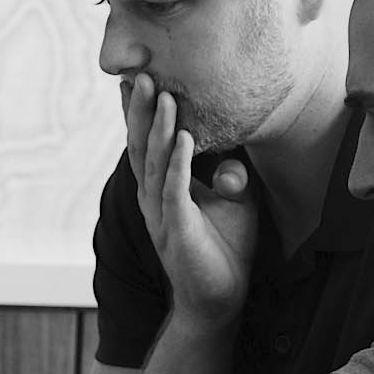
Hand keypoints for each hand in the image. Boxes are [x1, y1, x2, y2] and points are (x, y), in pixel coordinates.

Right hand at [124, 72, 257, 322]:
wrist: (219, 300)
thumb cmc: (223, 248)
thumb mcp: (235, 202)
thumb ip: (232, 174)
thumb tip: (232, 160)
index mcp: (161, 188)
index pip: (146, 143)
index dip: (140, 112)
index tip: (139, 76)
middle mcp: (153, 197)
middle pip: (140, 146)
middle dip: (140, 110)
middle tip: (141, 73)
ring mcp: (161, 214)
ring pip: (154, 163)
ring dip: (157, 128)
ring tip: (163, 94)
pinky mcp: (176, 230)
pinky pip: (175, 190)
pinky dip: (177, 162)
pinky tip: (180, 137)